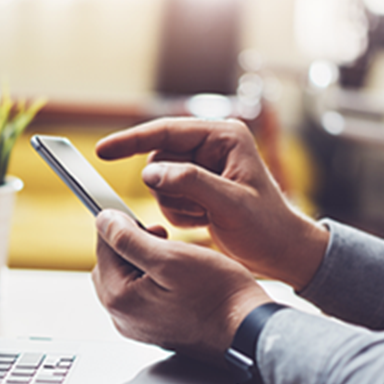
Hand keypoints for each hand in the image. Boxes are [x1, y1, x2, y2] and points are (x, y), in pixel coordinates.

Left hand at [91, 210, 272, 361]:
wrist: (246, 330)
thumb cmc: (216, 295)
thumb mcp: (170, 257)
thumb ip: (128, 238)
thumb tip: (104, 221)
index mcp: (119, 299)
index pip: (103, 248)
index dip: (119, 225)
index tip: (135, 213)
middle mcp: (123, 316)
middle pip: (111, 264)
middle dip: (131, 244)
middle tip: (161, 236)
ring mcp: (137, 324)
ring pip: (127, 277)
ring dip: (144, 259)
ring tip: (173, 255)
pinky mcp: (153, 327)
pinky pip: (141, 293)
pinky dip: (154, 277)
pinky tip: (177, 275)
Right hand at [96, 117, 327, 289]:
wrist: (281, 251)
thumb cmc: (266, 226)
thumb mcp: (231, 204)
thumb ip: (190, 183)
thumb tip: (149, 172)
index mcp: (224, 137)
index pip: (167, 131)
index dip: (132, 141)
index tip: (103, 151)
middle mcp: (212, 147)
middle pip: (159, 159)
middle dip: (168, 190)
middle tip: (196, 210)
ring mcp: (204, 167)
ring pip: (160, 181)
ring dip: (174, 205)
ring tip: (204, 217)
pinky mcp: (198, 186)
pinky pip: (167, 197)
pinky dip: (178, 214)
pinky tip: (204, 221)